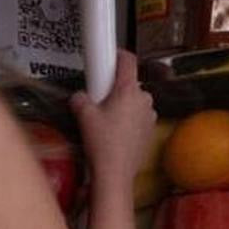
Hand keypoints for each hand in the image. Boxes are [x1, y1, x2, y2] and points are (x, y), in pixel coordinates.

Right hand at [69, 52, 156, 187]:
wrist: (115, 174)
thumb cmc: (102, 144)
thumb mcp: (84, 117)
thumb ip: (80, 99)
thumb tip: (78, 96)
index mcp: (129, 90)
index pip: (128, 60)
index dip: (118, 54)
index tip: (110, 55)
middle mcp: (144, 99)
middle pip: (129, 84)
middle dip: (115, 89)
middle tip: (99, 101)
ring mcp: (149, 116)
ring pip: (134, 103)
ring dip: (122, 107)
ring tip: (106, 122)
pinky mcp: (150, 132)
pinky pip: (138, 119)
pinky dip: (128, 122)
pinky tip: (115, 135)